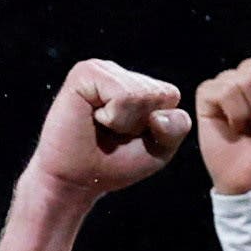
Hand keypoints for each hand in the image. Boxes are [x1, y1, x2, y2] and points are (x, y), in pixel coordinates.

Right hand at [28, 60, 189, 205]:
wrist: (74, 182)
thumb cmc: (112, 165)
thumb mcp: (158, 151)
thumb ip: (176, 128)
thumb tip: (160, 113)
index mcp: (138, 85)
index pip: (171, 97)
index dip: (156, 127)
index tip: (129, 137)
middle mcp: (121, 73)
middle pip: (157, 95)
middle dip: (138, 125)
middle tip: (112, 135)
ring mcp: (102, 69)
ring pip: (140, 95)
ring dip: (124, 122)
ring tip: (102, 127)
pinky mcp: (85, 73)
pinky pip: (122, 95)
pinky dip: (112, 117)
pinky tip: (93, 119)